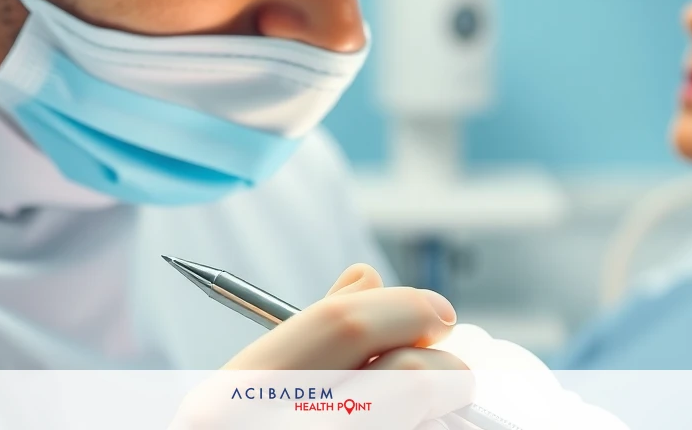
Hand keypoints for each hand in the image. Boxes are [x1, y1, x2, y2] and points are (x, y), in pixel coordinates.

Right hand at [171, 265, 475, 429]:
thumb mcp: (248, 389)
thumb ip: (308, 336)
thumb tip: (367, 277)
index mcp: (236, 390)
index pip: (340, 324)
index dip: (402, 309)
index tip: (436, 312)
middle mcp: (269, 427)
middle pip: (400, 376)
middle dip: (440, 364)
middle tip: (454, 368)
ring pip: (413, 412)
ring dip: (441, 404)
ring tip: (442, 401)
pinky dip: (424, 428)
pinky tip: (416, 426)